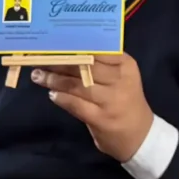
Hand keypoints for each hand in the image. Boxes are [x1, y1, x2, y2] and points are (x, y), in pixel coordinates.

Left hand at [33, 51, 154, 162]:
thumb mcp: (120, 78)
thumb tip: (66, 50)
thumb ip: (100, 65)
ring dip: (54, 79)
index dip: (72, 45)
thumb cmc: (125, 101)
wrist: (140, 136)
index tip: (53, 42)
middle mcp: (120, 79)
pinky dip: (61, 98)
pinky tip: (52, 94)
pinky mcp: (102, 118)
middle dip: (58, 61)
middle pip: (84, 65)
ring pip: (77, 84)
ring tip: (38, 76)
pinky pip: (75, 104)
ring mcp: (111, 100)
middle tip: (38, 59)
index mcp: (126, 64)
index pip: (96, 49)